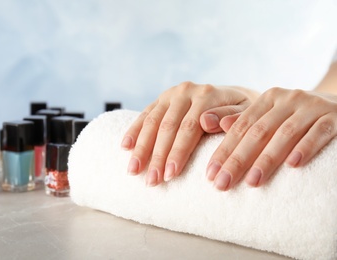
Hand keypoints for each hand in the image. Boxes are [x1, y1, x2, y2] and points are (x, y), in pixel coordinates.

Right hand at [121, 81, 256, 186]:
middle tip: (151, 181)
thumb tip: (209, 122)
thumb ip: (232, 117)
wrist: (235, 95)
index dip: (177, 152)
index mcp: (207, 95)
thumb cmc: (244, 111)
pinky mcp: (162, 99)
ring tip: (133, 171)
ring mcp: (171, 94)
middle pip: (167, 127)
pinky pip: (144, 114)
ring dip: (141, 148)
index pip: (188, 128)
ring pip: (152, 122)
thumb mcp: (248, 114)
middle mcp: (186, 91)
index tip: (170, 175)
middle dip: (157, 156)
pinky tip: (125, 147)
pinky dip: (134, 131)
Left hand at [206, 87, 336, 190]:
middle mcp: (287, 99)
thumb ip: (243, 121)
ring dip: (267, 159)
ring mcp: (312, 106)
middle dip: (237, 159)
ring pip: (284, 134)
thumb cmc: (298, 118)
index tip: (209, 175)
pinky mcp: (334, 117)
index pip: (240, 127)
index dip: (223, 151)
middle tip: (222, 184)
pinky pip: (319, 132)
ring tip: (252, 182)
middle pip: (257, 132)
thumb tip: (211, 123)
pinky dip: (306, 147)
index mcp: (268, 99)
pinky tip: (293, 165)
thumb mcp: (271, 117)